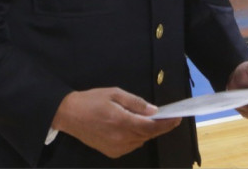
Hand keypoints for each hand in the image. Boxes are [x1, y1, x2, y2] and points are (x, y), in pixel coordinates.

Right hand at [52, 88, 180, 158]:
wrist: (68, 115)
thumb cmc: (92, 100)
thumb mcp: (115, 94)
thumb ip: (136, 103)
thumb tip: (154, 111)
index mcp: (122, 122)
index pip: (151, 127)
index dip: (167, 124)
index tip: (178, 118)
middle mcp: (120, 138)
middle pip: (147, 135)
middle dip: (158, 126)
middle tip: (166, 116)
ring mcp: (116, 148)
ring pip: (140, 141)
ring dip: (147, 131)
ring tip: (146, 119)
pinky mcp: (111, 153)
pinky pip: (131, 146)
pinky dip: (136, 137)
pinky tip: (132, 127)